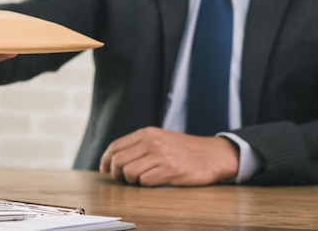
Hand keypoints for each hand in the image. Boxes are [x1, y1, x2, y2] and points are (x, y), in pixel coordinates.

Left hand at [99, 127, 238, 186]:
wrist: (212, 155)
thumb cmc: (184, 149)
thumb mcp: (160, 138)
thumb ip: (139, 144)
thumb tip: (114, 158)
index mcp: (146, 133)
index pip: (115, 146)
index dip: (105, 160)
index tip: (104, 170)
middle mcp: (151, 142)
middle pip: (118, 161)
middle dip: (117, 173)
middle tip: (124, 179)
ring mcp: (160, 155)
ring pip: (129, 172)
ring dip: (131, 181)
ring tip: (140, 180)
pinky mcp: (170, 170)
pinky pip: (145, 181)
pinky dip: (145, 184)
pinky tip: (154, 181)